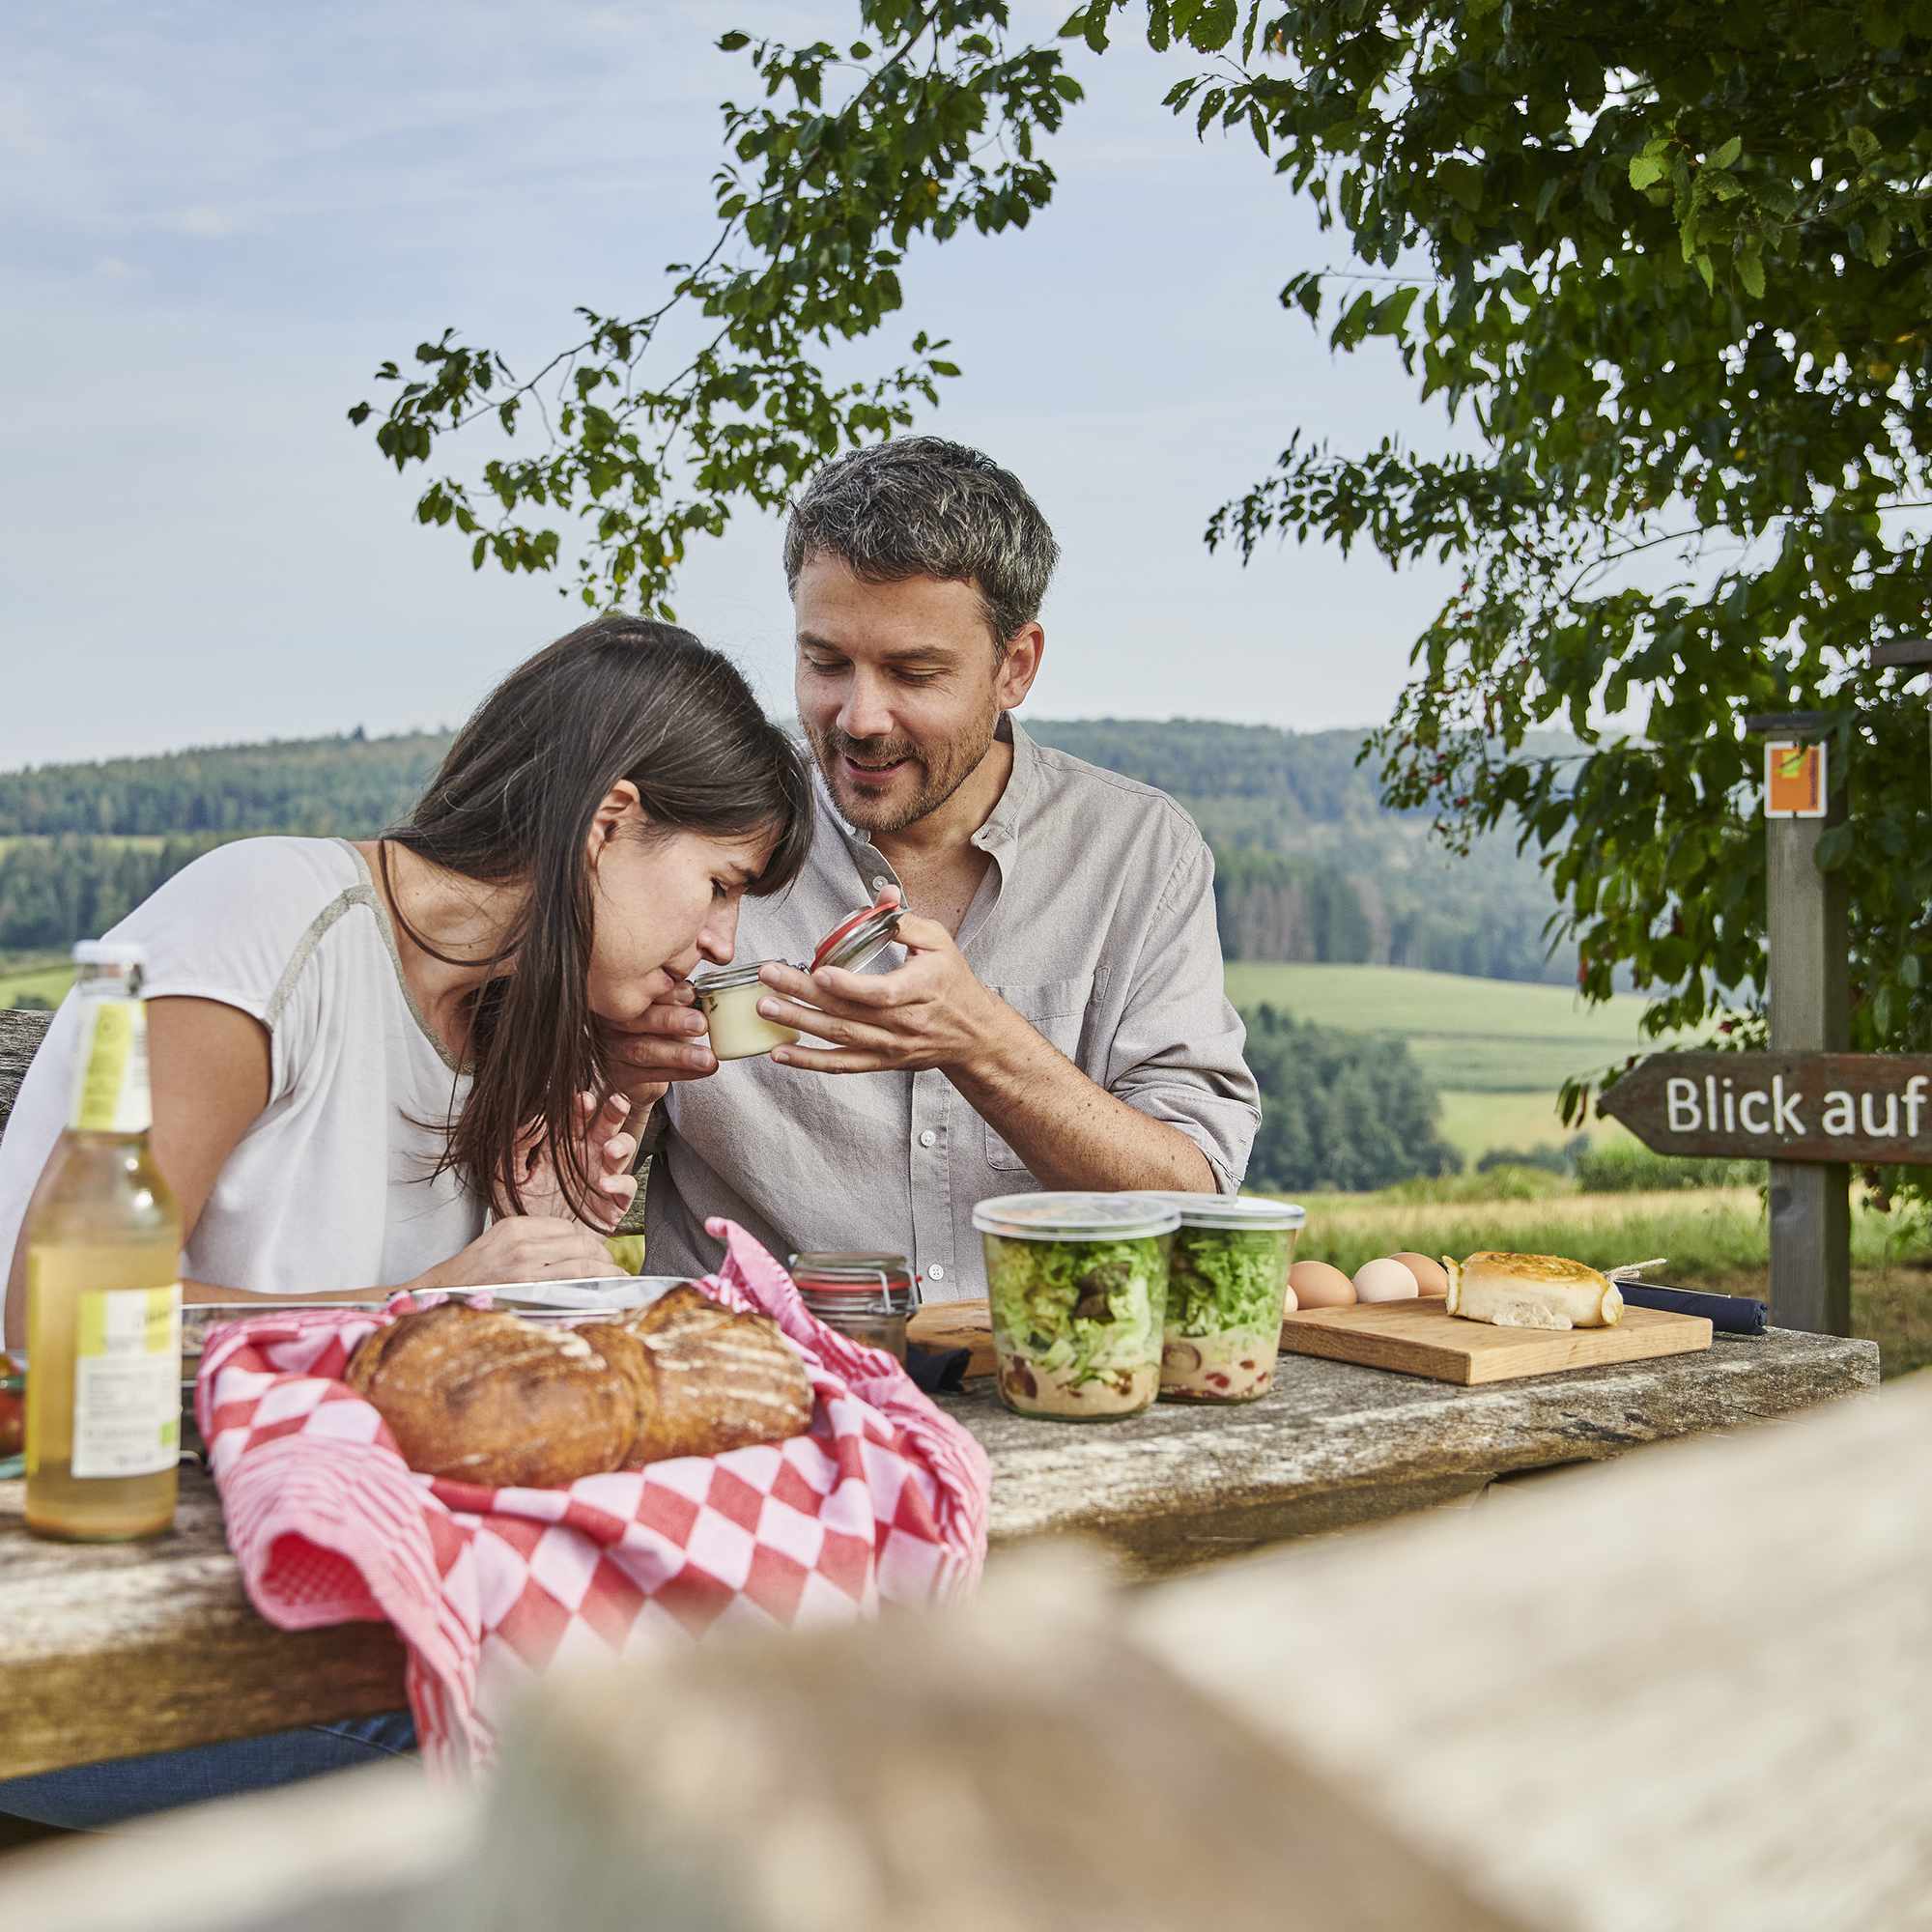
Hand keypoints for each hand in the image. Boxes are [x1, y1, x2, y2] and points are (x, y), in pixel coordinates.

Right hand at [410, 1215, 622, 1290]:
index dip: (589, 1240)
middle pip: (581, 1244)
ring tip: (616, 1278)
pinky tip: (603, 1291)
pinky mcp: (527, 1291)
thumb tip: (573, 1246)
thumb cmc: (472, 1272)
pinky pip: (570, 1286)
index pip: (569, 1228)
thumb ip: (533, 1240)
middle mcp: (523, 1244)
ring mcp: (526, 1269)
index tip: (599, 1251)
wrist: (439, 1293)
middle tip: (613, 1266)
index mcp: (516, 1227)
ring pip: (581, 1264)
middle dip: (603, 1256)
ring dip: (605, 1272)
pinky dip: (591, 1287)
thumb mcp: (500, 1242)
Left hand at [511, 1090, 638, 1231]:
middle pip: (606, 1125)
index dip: (582, 1105)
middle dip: (613, 1111)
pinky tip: (604, 1184)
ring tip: (608, 1150)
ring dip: (621, 1144)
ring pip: (624, 1149)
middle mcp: (585, 1157)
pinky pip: (627, 1186)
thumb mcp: (507, 1177)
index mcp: (560, 1147)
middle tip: (613, 1103)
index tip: (580, 1098)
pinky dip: (619, 1182)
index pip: (576, 1118)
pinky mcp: (613, 1202)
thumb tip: (537, 1119)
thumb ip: (517, 1146)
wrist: (531, 1251)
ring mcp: (602, 1177)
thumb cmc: (518, 1212)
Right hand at [597, 983, 717, 1112]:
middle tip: (700, 1024)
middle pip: (636, 1020)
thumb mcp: (669, 1007)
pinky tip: (702, 1070)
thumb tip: (697, 994)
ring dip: (680, 1055)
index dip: (666, 994)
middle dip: (670, 1021)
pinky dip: (681, 1073)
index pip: (640, 992)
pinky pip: (651, 1075)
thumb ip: (678, 999)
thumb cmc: (658, 1028)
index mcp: (623, 998)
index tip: (690, 994)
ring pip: (643, 1051)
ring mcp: (612, 1050)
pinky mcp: (619, 1076)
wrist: (639, 1067)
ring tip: (707, 1058)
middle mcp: (611, 1023)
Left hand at [754, 912, 1012, 1075]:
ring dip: (799, 1024)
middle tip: (769, 977)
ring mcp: (889, 1046)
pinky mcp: (880, 1061)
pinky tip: (780, 1053)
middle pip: (847, 1011)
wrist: (972, 1035)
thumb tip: (883, 893)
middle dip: (803, 994)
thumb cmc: (954, 983)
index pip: (881, 992)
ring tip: (765, 1008)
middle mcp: (902, 1023)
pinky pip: (841, 1065)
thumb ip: (905, 921)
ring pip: (839, 1037)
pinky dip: (809, 1061)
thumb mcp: (940, 944)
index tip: (820, 971)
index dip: (849, 985)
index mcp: (919, 990)